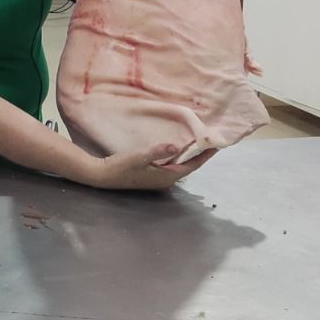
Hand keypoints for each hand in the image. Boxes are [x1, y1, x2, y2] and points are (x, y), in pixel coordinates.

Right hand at [83, 142, 212, 189]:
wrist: (103, 175)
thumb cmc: (121, 166)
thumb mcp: (139, 156)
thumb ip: (158, 151)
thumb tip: (177, 146)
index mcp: (166, 176)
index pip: (192, 165)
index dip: (205, 156)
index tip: (216, 145)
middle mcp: (166, 179)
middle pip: (189, 166)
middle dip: (200, 154)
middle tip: (210, 140)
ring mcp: (158, 178)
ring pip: (180, 165)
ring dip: (189, 155)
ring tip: (198, 142)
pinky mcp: (152, 174)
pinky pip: (172, 164)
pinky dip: (178, 156)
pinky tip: (178, 148)